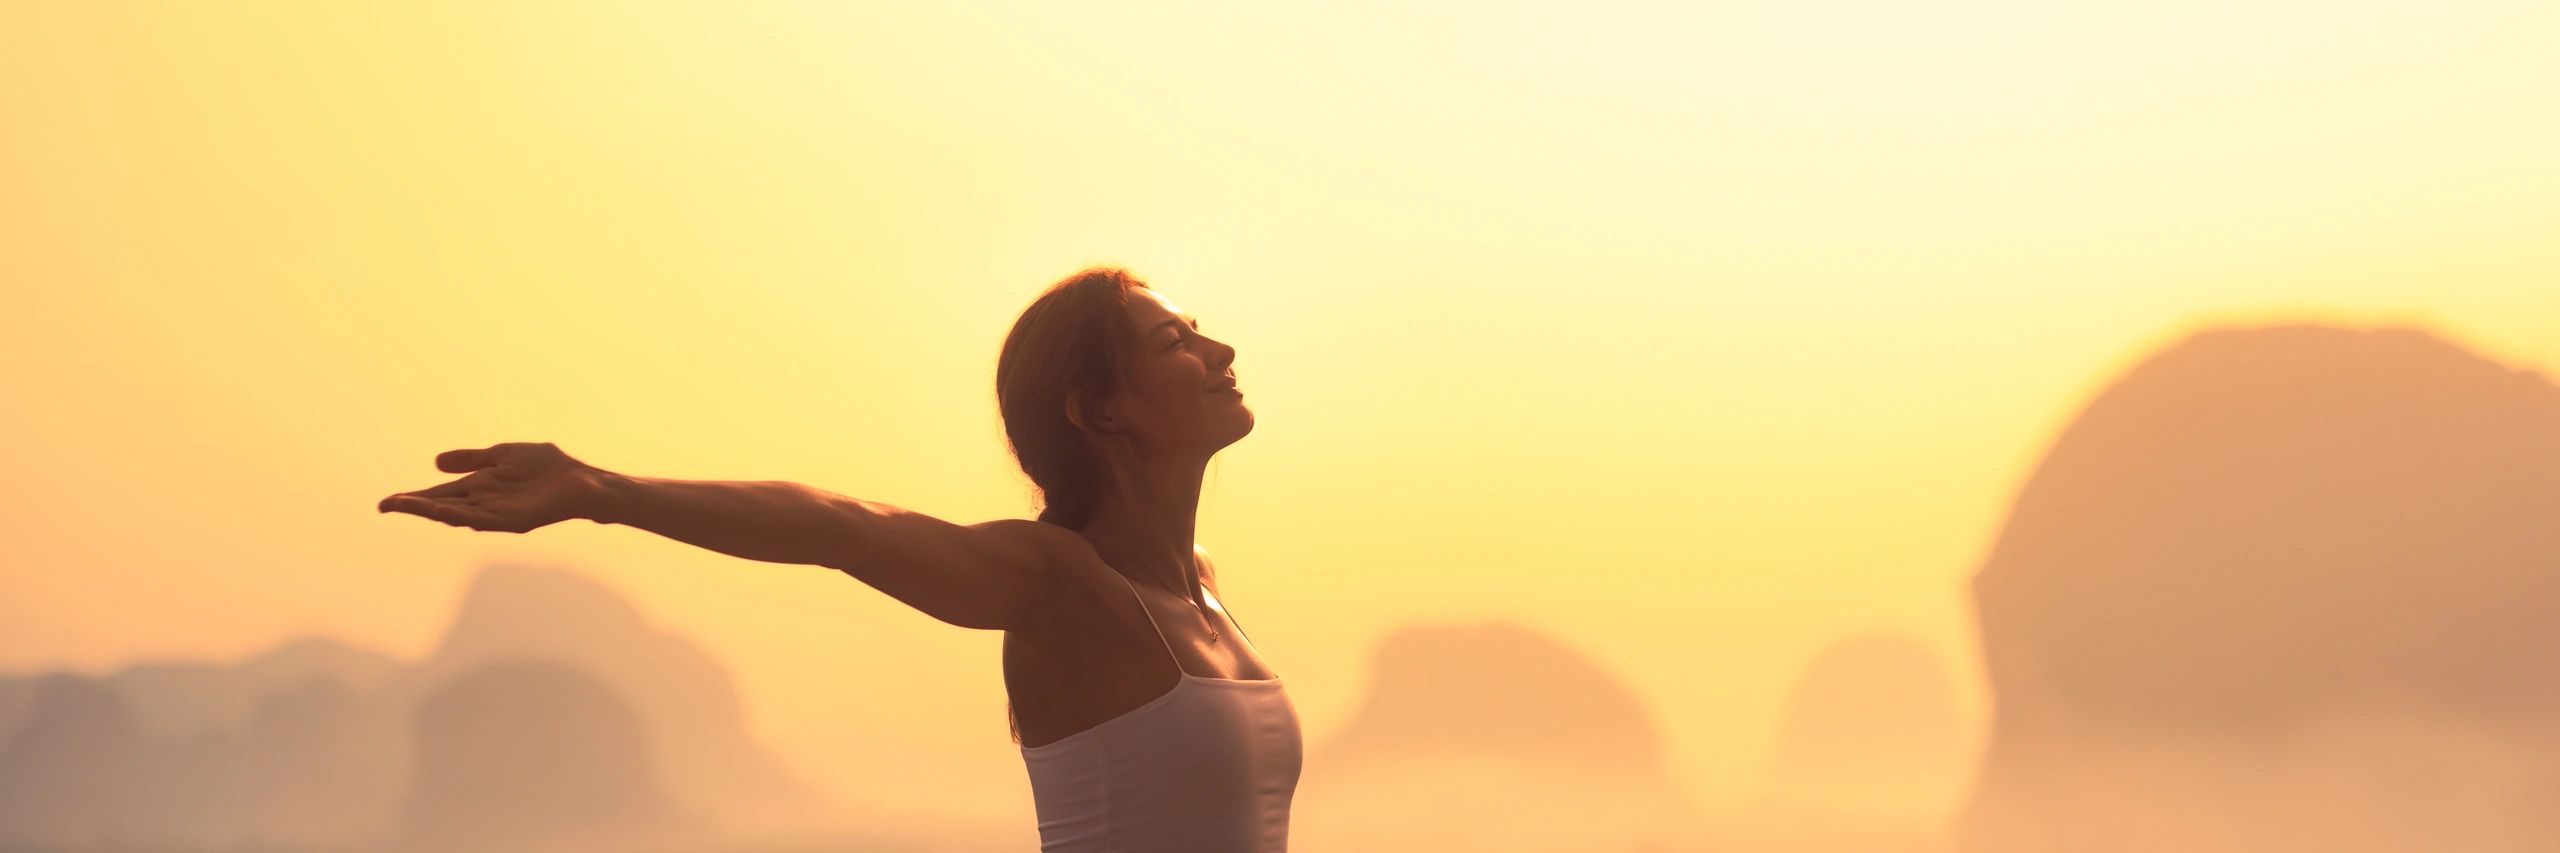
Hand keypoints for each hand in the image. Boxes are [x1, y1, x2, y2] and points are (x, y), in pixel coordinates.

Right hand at [378, 442, 606, 533]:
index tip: (387, 502)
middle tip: (386, 505)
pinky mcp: (513, 521)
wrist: (580, 480)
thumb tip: (436, 463)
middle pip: (441, 506)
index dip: (413, 498)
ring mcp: (497, 514)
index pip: (439, 494)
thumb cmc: (546, 467)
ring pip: (456, 515)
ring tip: (405, 506)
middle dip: (415, 506)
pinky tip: (442, 512)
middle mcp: (483, 503)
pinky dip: (461, 516)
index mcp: (479, 487)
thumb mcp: (501, 455)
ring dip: (430, 511)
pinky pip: (482, 520)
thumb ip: (471, 460)